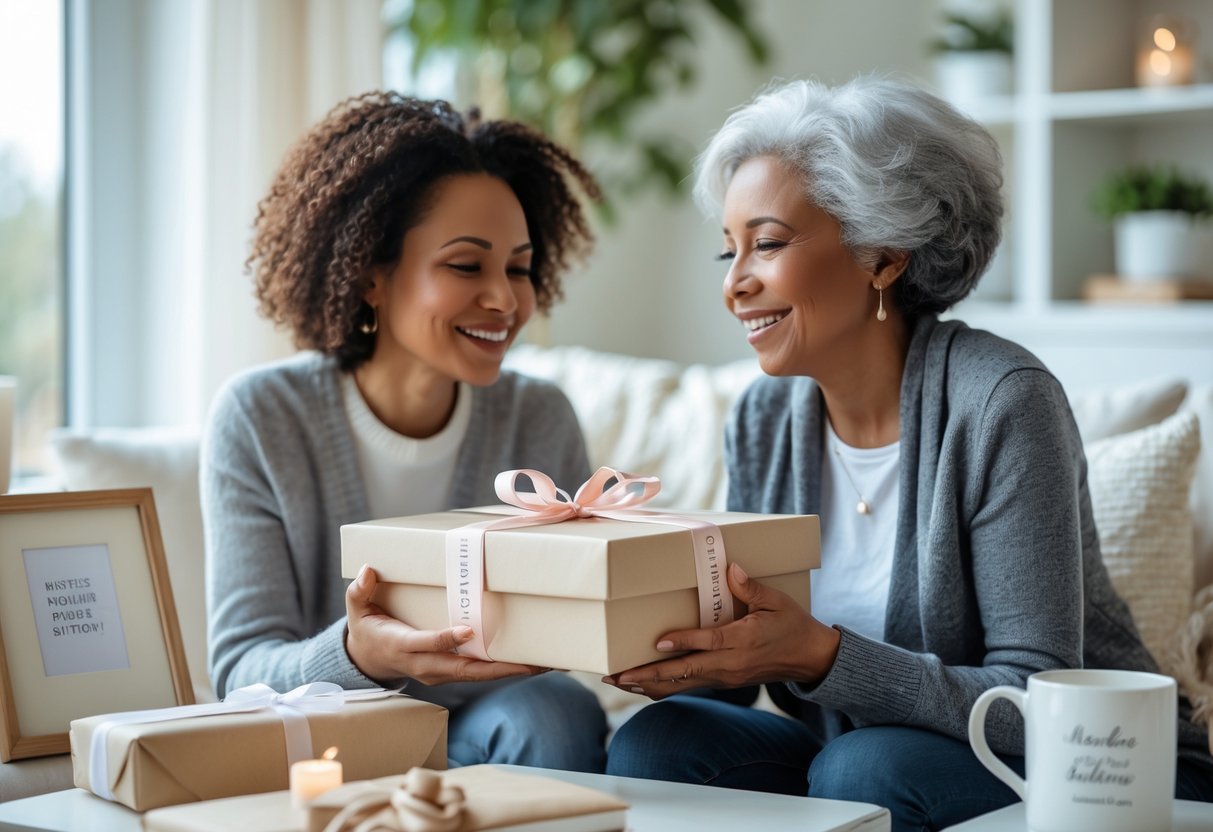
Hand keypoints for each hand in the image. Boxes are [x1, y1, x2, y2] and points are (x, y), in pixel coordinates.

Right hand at [345, 565, 546, 685]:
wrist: (369, 660)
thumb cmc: (367, 628)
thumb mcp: (357, 610)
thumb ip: (360, 592)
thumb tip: (367, 571)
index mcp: (402, 645)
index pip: (427, 643)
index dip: (446, 638)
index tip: (469, 629)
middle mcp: (424, 665)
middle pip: (464, 668)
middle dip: (498, 668)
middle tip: (531, 662)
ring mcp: (438, 673)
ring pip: (477, 674)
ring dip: (509, 671)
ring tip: (542, 664)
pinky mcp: (449, 674)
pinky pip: (479, 674)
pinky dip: (503, 670)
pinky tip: (530, 664)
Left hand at [601, 562, 839, 699]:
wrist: (810, 659)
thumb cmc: (793, 625)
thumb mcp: (777, 601)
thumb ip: (751, 588)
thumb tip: (731, 569)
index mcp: (744, 641)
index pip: (708, 643)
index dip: (683, 643)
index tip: (658, 642)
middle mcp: (730, 664)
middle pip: (684, 672)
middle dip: (648, 675)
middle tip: (616, 675)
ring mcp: (724, 676)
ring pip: (681, 684)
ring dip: (648, 684)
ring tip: (617, 680)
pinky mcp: (721, 681)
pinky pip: (688, 685)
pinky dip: (663, 686)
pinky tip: (641, 685)